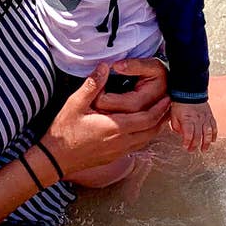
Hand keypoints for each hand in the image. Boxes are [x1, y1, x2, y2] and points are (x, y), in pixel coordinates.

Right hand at [42, 63, 170, 175]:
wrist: (56, 159)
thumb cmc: (65, 130)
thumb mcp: (75, 104)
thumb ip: (92, 85)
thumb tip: (104, 66)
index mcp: (115, 127)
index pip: (147, 118)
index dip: (160, 107)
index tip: (168, 97)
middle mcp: (122, 141)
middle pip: (152, 130)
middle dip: (163, 116)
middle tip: (169, 104)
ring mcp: (120, 151)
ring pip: (147, 139)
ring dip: (156, 127)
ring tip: (160, 115)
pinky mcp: (115, 156)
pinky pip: (138, 145)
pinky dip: (146, 135)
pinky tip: (142, 128)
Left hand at [170, 101, 217, 151]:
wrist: (190, 91)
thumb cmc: (179, 104)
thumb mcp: (173, 114)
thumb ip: (176, 125)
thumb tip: (180, 134)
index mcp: (187, 119)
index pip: (188, 134)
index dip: (187, 142)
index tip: (185, 147)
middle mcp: (198, 120)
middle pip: (198, 135)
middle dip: (195, 145)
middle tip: (192, 151)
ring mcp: (205, 118)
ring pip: (208, 133)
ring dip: (206, 143)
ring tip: (204, 149)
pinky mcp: (210, 116)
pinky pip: (214, 127)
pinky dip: (214, 134)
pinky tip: (213, 140)